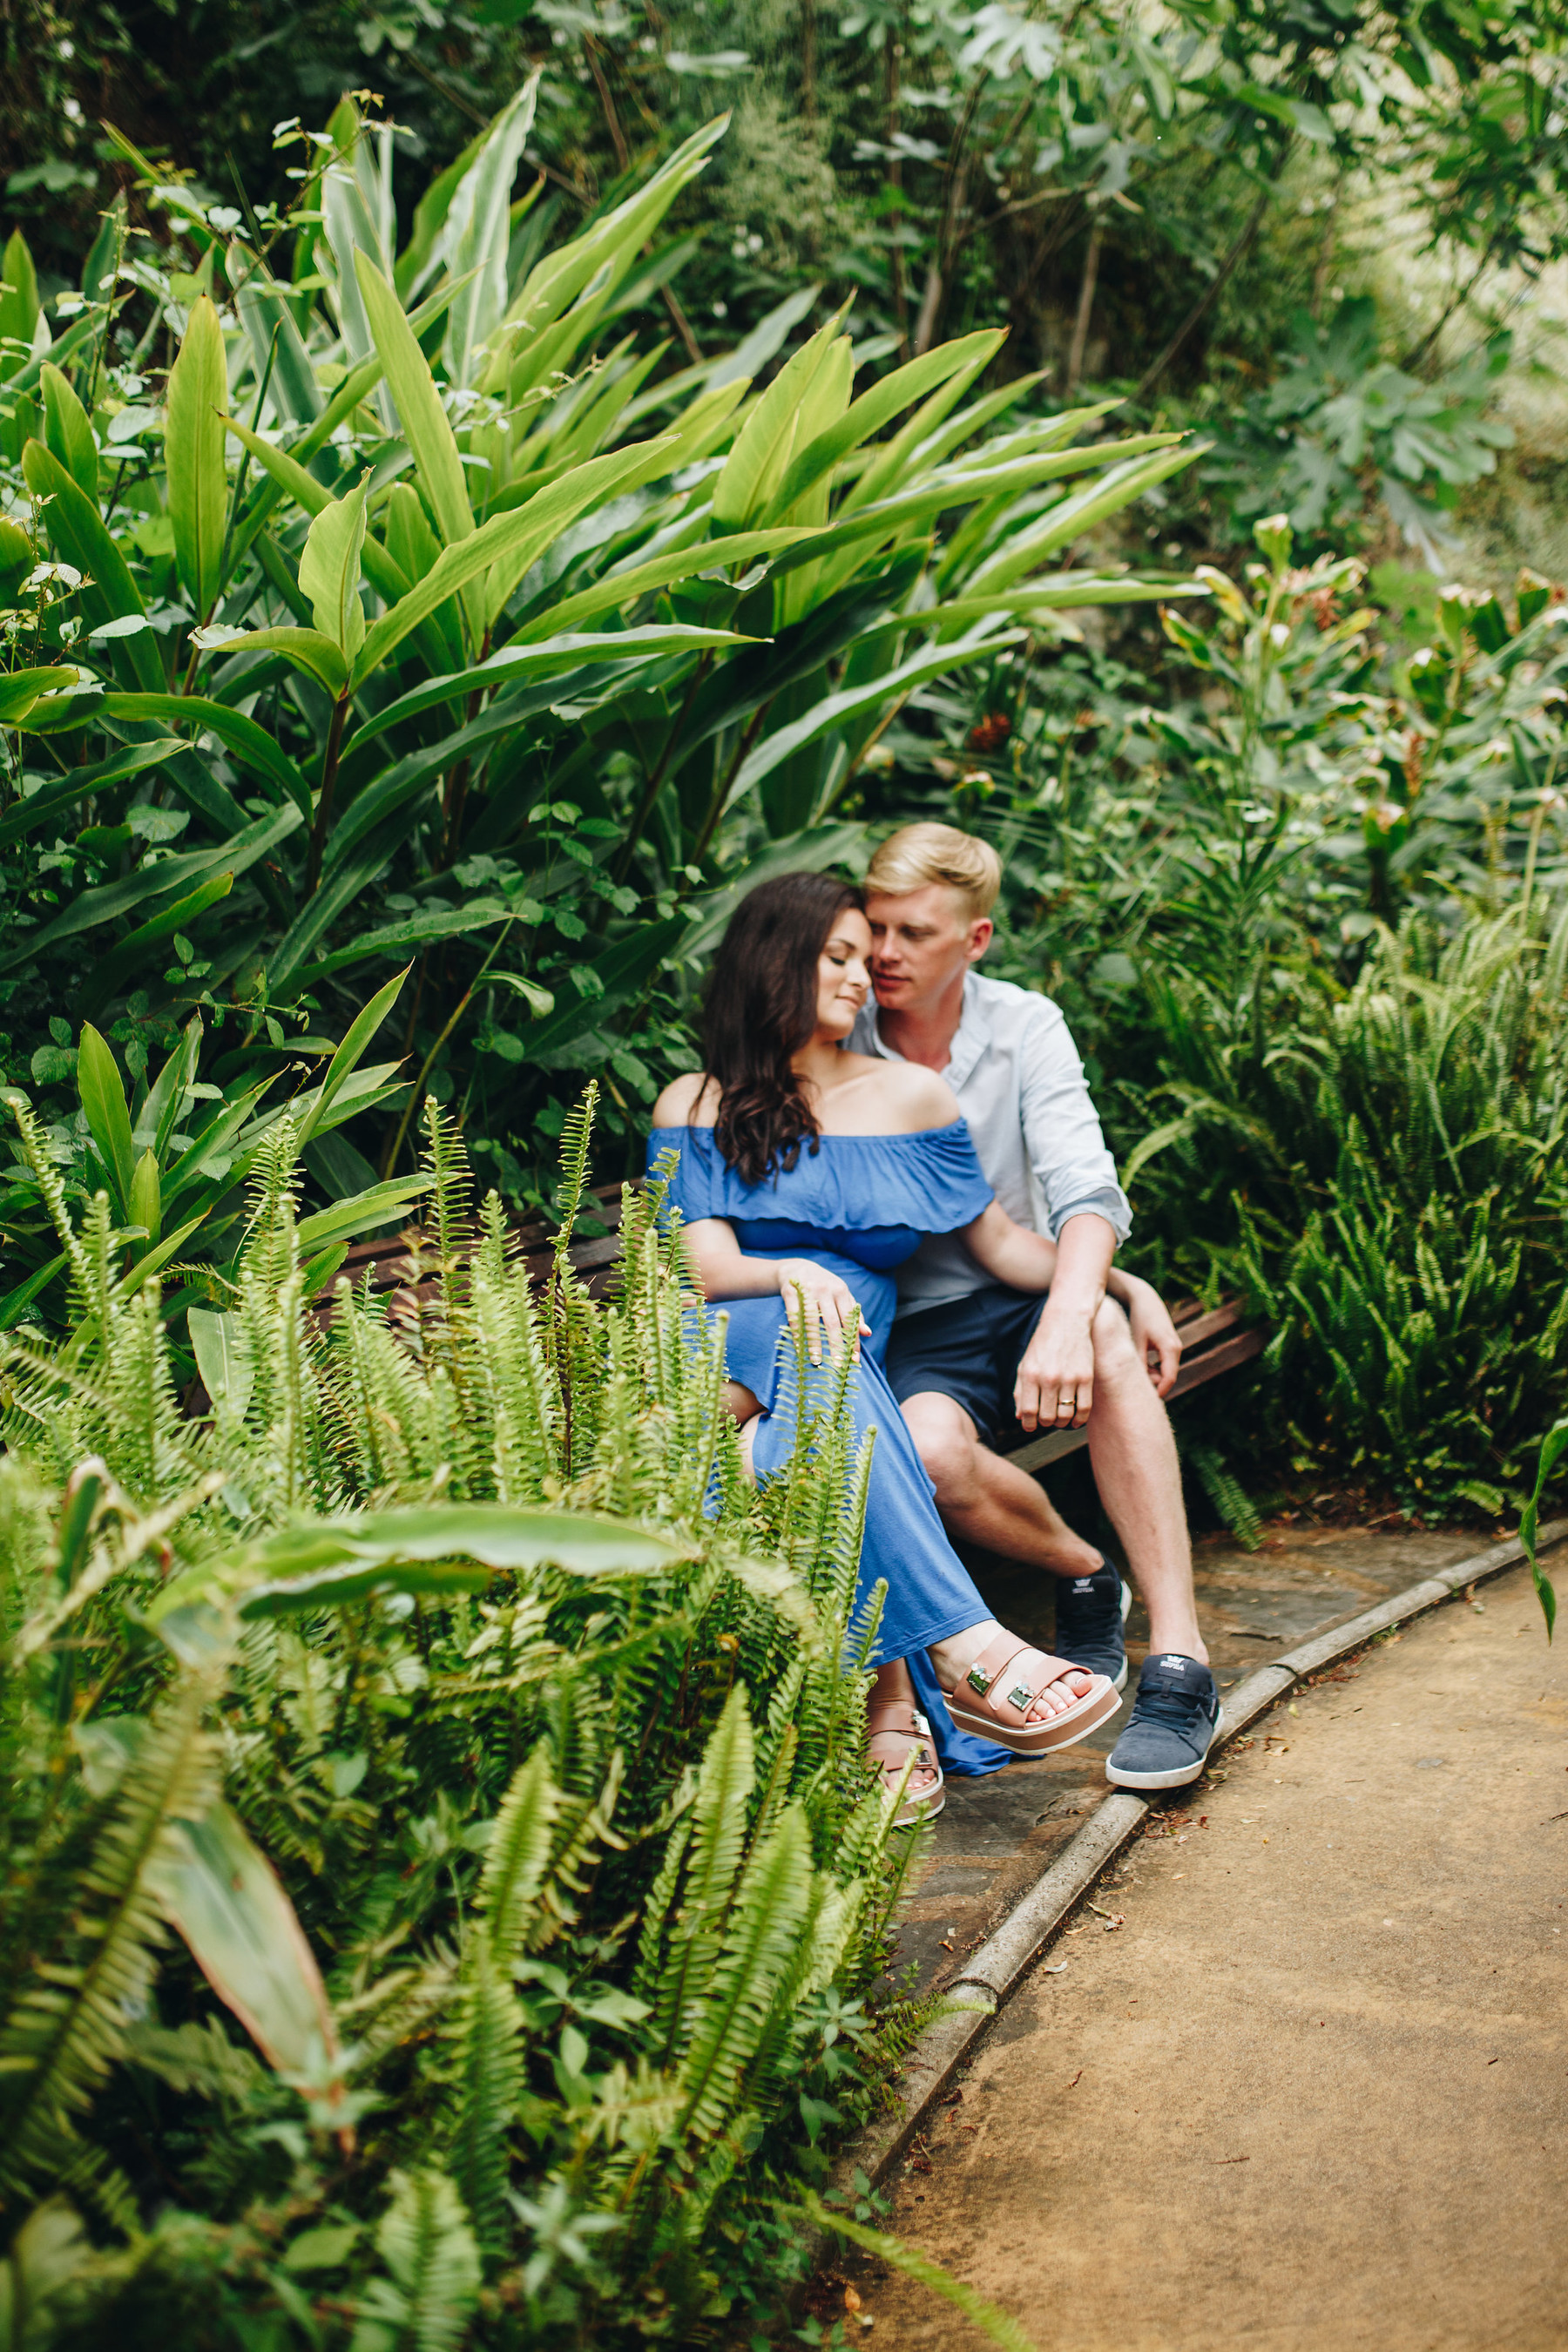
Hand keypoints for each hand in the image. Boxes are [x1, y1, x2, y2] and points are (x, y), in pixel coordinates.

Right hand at [776, 1258, 871, 1365]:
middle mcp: (826, 1291)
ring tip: (816, 1361)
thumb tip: (867, 1333)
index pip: (849, 1320)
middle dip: (836, 1346)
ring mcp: (807, 1291)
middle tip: (839, 1366)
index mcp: (841, 1291)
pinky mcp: (791, 1293)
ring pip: (812, 1322)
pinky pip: (794, 1317)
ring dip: (814, 1343)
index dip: (853, 1341)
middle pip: (832, 1323)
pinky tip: (799, 1349)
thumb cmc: (825, 1287)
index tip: (854, 1360)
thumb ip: (854, 1314)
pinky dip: (797, 1334)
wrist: (797, 1268)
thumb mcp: (842, 1295)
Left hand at [1014, 1304, 1094, 1431]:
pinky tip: (1076, 1420)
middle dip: (1045, 1423)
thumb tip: (1019, 1416)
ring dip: (1062, 1422)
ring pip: (1066, 1415)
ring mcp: (1069, 1378)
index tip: (1030, 1426)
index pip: (1028, 1411)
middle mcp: (1049, 1378)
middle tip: (1047, 1419)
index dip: (1028, 1424)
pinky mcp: (1086, 1377)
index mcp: (1030, 1374)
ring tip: (1060, 1418)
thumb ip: (1020, 1390)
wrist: (1067, 1320)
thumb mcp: (1025, 1363)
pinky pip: (1084, 1408)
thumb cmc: (1043, 1343)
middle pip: (1047, 1417)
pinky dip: (1080, 1419)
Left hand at [1120, 1274, 1181, 1398]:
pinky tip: (1138, 1362)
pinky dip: (1152, 1367)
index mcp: (1171, 1348)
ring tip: (1132, 1369)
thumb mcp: (1135, 1341)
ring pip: (1165, 1371)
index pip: (1168, 1379)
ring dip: (1150, 1375)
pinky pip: (1163, 1364)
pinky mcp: (1170, 1346)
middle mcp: (1177, 1348)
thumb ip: (1138, 1363)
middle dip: (1152, 1383)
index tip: (1142, 1401)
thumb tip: (1136, 1385)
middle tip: (1132, 1383)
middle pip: (1167, 1377)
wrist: (1144, 1298)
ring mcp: (1175, 1347)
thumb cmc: (1138, 1318)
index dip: (1157, 1392)